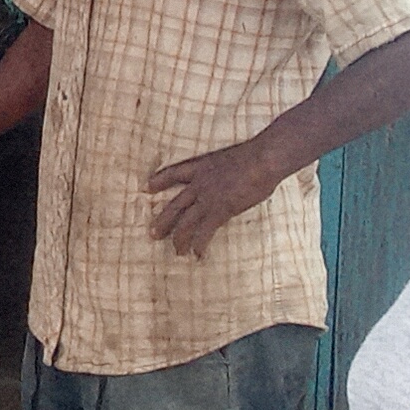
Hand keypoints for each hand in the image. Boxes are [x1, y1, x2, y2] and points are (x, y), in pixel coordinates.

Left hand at [146, 136, 287, 258]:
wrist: (262, 159)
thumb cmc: (255, 155)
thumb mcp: (232, 158)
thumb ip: (226, 171)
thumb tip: (234, 178)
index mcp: (201, 166)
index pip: (173, 173)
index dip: (159, 181)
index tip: (146, 188)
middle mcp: (199, 183)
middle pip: (174, 205)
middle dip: (162, 221)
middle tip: (153, 234)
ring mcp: (208, 197)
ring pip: (185, 222)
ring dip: (179, 239)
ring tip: (177, 251)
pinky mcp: (220, 210)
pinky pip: (204, 231)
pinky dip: (200, 245)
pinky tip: (198, 255)